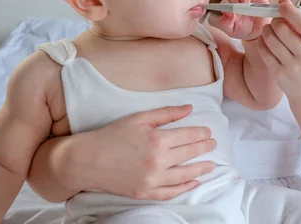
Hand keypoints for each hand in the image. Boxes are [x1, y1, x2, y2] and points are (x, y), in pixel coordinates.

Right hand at [79, 105, 216, 199]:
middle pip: (189, 154)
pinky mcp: (144, 192)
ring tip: (210, 165)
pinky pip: (170, 192)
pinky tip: (194, 183)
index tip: (208, 132)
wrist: (86, 160)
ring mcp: (152, 179)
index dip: (201, 133)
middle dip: (204, 148)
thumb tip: (190, 109)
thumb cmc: (112, 135)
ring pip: (184, 175)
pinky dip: (184, 188)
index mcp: (157, 140)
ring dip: (200, 169)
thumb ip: (166, 113)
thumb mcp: (139, 118)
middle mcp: (158, 161)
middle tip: (213, 145)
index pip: (188, 136)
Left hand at [215, 0, 271, 40]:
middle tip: (239, 8)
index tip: (229, 12)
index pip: (225, 2)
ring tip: (246, 3)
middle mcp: (239, 1)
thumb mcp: (232, 31)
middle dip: (235, 0)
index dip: (225, 5)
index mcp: (231, 9)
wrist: (260, 33)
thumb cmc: (245, 30)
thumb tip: (226, 15)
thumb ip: (225, 24)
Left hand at [257, 0, 300, 98]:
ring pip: (270, 39)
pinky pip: (263, 51)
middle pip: (282, 29)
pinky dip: (261, 42)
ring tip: (269, 30)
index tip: (282, 4)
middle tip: (274, 21)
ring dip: (266, 30)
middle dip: (275, 21)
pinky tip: (265, 42)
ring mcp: (291, 66)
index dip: (291, 11)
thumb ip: (299, 24)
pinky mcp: (278, 73)